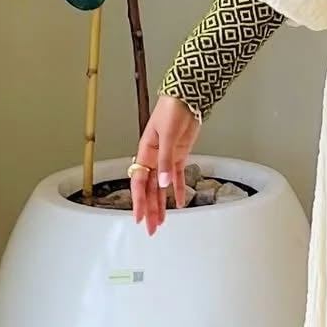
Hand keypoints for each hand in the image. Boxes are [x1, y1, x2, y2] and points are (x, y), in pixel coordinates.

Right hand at [130, 95, 201, 235]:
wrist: (188, 98)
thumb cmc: (172, 110)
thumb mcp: (166, 135)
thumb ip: (165, 160)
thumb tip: (163, 183)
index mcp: (145, 153)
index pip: (139, 183)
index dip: (138, 201)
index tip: (138, 217)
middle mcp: (154, 158)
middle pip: (150, 189)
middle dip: (150, 209)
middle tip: (151, 228)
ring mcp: (166, 158)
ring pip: (162, 187)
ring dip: (161, 204)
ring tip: (161, 222)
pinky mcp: (179, 155)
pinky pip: (176, 177)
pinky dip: (177, 190)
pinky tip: (178, 203)